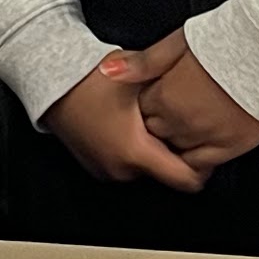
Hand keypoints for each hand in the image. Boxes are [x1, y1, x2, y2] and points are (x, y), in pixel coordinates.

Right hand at [43, 61, 203, 190]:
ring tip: (154, 121)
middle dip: (177, 152)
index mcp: (135, 152)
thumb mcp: (140, 80)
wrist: (51, 80)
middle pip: (167, 173)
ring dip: (154, 150)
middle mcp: (121, 169)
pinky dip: (135, 150)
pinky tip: (132, 124)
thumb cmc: (91, 78)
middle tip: (180, 124)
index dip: (204, 166)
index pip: (187, 180)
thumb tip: (207, 100)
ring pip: (147, 169)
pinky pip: (127, 164)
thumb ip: (174, 94)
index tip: (208, 148)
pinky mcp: (95, 166)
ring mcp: (106, 170)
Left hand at [115, 31, 258, 174]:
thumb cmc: (225, 41)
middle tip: (174, 109)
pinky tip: (198, 148)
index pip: (141, 109)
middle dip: (158, 122)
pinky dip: (194, 159)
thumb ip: (143, 63)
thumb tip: (107, 72)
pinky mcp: (229, 147)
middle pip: (154, 132)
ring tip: (188, 122)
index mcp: (165, 95)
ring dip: (176, 139)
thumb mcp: (177, 43)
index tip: (158, 95)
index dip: (149, 101)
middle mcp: (180, 121)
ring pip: (175, 150)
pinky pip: (201, 165)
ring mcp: (204, 136)